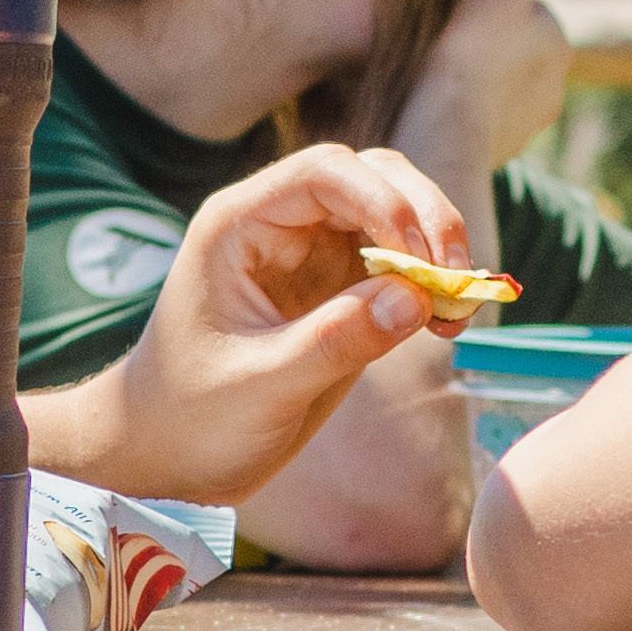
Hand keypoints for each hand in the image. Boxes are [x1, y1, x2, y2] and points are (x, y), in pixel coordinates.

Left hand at [31, 140, 453, 506]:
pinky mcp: (342, 293)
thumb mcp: (258, 387)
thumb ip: (332, 342)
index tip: (421, 253)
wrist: (171, 456)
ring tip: (460, 308)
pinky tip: (449, 323)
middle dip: (425, 218)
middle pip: (373, 178)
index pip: (323, 174)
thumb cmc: (191, 417)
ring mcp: (314, 255)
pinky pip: (402, 268)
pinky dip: (432, 286)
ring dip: (439, 250)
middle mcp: (280, 225)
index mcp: (240, 225)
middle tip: (458, 278)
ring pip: (397, 216)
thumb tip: (414, 299)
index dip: (382, 199)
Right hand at [393, 0, 580, 190]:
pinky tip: (444, 104)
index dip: (499, 7)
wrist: (447, 126)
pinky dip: (470, 111)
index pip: (532, 14)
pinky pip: (486, 122)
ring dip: (482, 82)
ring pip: (503, 90)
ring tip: (444, 74)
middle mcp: (554, 88)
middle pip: (520, 54)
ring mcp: (529, 125)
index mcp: (559, 45)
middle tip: (454, 42)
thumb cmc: (471, 51)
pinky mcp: (502, 151)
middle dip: (494, 48)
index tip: (469, 9)